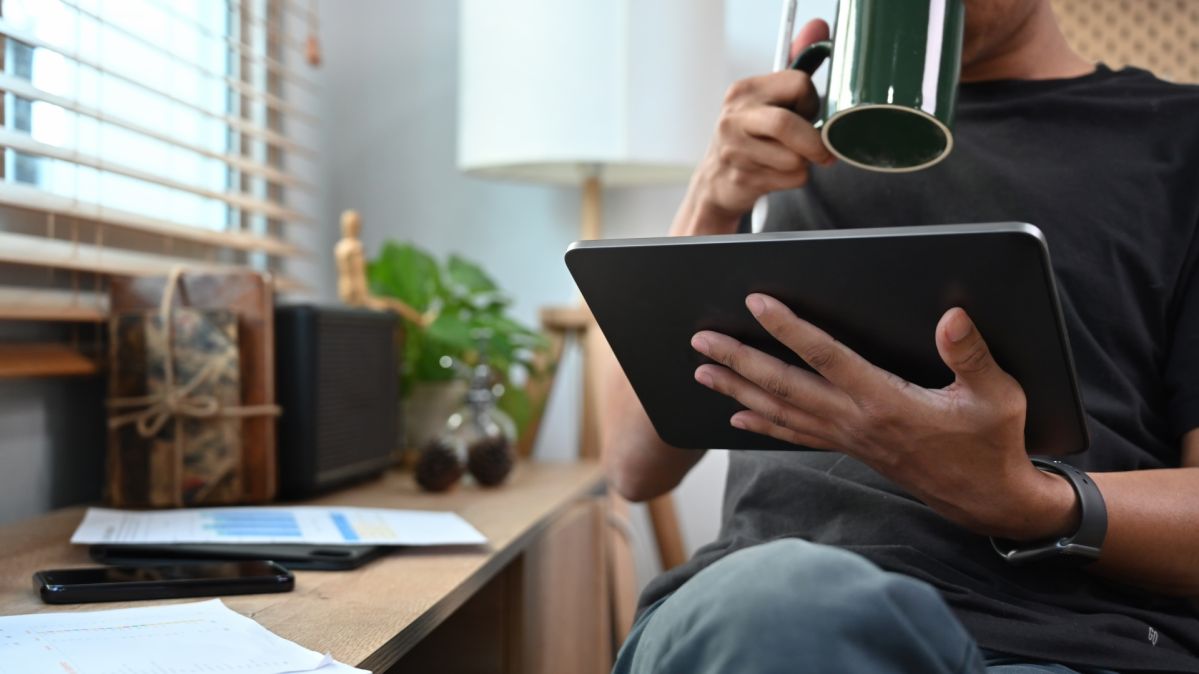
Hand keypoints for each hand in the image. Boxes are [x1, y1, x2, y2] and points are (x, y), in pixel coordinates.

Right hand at [671, 19, 835, 236]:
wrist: (715, 181)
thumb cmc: (751, 136)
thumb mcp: (768, 98)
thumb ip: (796, 63)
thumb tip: (819, 25)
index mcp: (745, 91)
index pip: (799, 84)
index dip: (811, 102)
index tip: (806, 113)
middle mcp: (734, 117)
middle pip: (786, 124)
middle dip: (813, 142)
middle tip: (822, 151)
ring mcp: (734, 150)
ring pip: (794, 158)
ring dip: (803, 163)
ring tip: (788, 159)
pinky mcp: (740, 178)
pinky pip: (790, 179)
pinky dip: (794, 180)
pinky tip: (777, 175)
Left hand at [690, 294, 1079, 540]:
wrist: (986, 500)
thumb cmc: (991, 443)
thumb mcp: (997, 396)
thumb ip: (972, 355)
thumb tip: (953, 315)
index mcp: (885, 401)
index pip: (825, 356)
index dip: (789, 328)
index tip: (757, 302)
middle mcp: (855, 420)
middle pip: (784, 385)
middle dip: (739, 359)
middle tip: (701, 339)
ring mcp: (848, 438)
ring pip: (780, 410)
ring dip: (738, 388)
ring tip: (702, 370)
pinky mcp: (850, 448)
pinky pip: (795, 435)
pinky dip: (762, 424)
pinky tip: (737, 414)